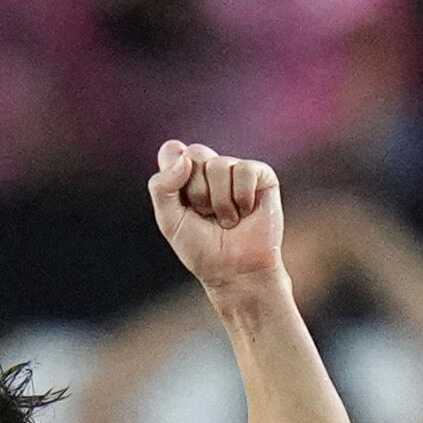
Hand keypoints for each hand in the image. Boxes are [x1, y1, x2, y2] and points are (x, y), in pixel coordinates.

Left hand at [149, 141, 284, 291]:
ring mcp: (236, 170)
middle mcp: (211, 168)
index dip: (173, 171)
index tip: (183, 200)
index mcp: (185, 175)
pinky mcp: (262, 176)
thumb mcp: (169, 220)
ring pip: (219, 165)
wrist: (236, 272)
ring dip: (220, 202)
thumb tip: (185, 158)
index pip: (171, 151)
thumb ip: (161, 187)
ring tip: (228, 220)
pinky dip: (241, 198)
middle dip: (197, 192)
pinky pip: (245, 170)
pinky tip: (246, 212)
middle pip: (195, 155)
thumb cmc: (202, 249)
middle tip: (207, 214)